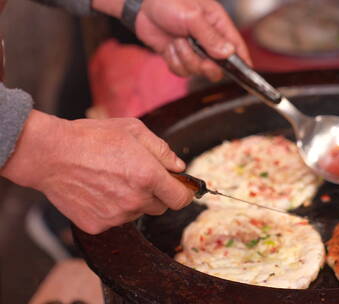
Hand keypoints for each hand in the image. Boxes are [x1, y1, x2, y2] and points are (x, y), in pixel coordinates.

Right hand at [1, 110, 193, 233]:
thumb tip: (179, 168)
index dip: (184, 193)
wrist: (51, 155)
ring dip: (133, 200)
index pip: (181, 199)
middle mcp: (135, 200)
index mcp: (148, 176)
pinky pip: (115, 220)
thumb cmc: (92, 138)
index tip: (182, 189)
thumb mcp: (134, 131)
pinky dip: (112, 208)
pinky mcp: (98, 225)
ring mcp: (116, 216)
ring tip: (112, 179)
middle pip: (160, 207)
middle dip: (156, 193)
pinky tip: (98, 190)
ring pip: (137, 212)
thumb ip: (162, 151)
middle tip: (137, 175)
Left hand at [93, 0, 251, 81]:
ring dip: (185, 58)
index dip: (243, 63)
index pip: (237, 47)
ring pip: (197, 71)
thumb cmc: (168, 1)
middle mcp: (208, 40)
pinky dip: (173, 61)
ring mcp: (193, 50)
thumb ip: (211, 36)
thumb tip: (228, 53)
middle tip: (196, 52)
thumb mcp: (192, 16)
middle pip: (218, 66)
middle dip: (206, 64)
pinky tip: (168, 46)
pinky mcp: (178, 57)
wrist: (140, 5)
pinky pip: (181, 71)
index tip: (245, 75)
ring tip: (177, 40)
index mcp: (218, 25)